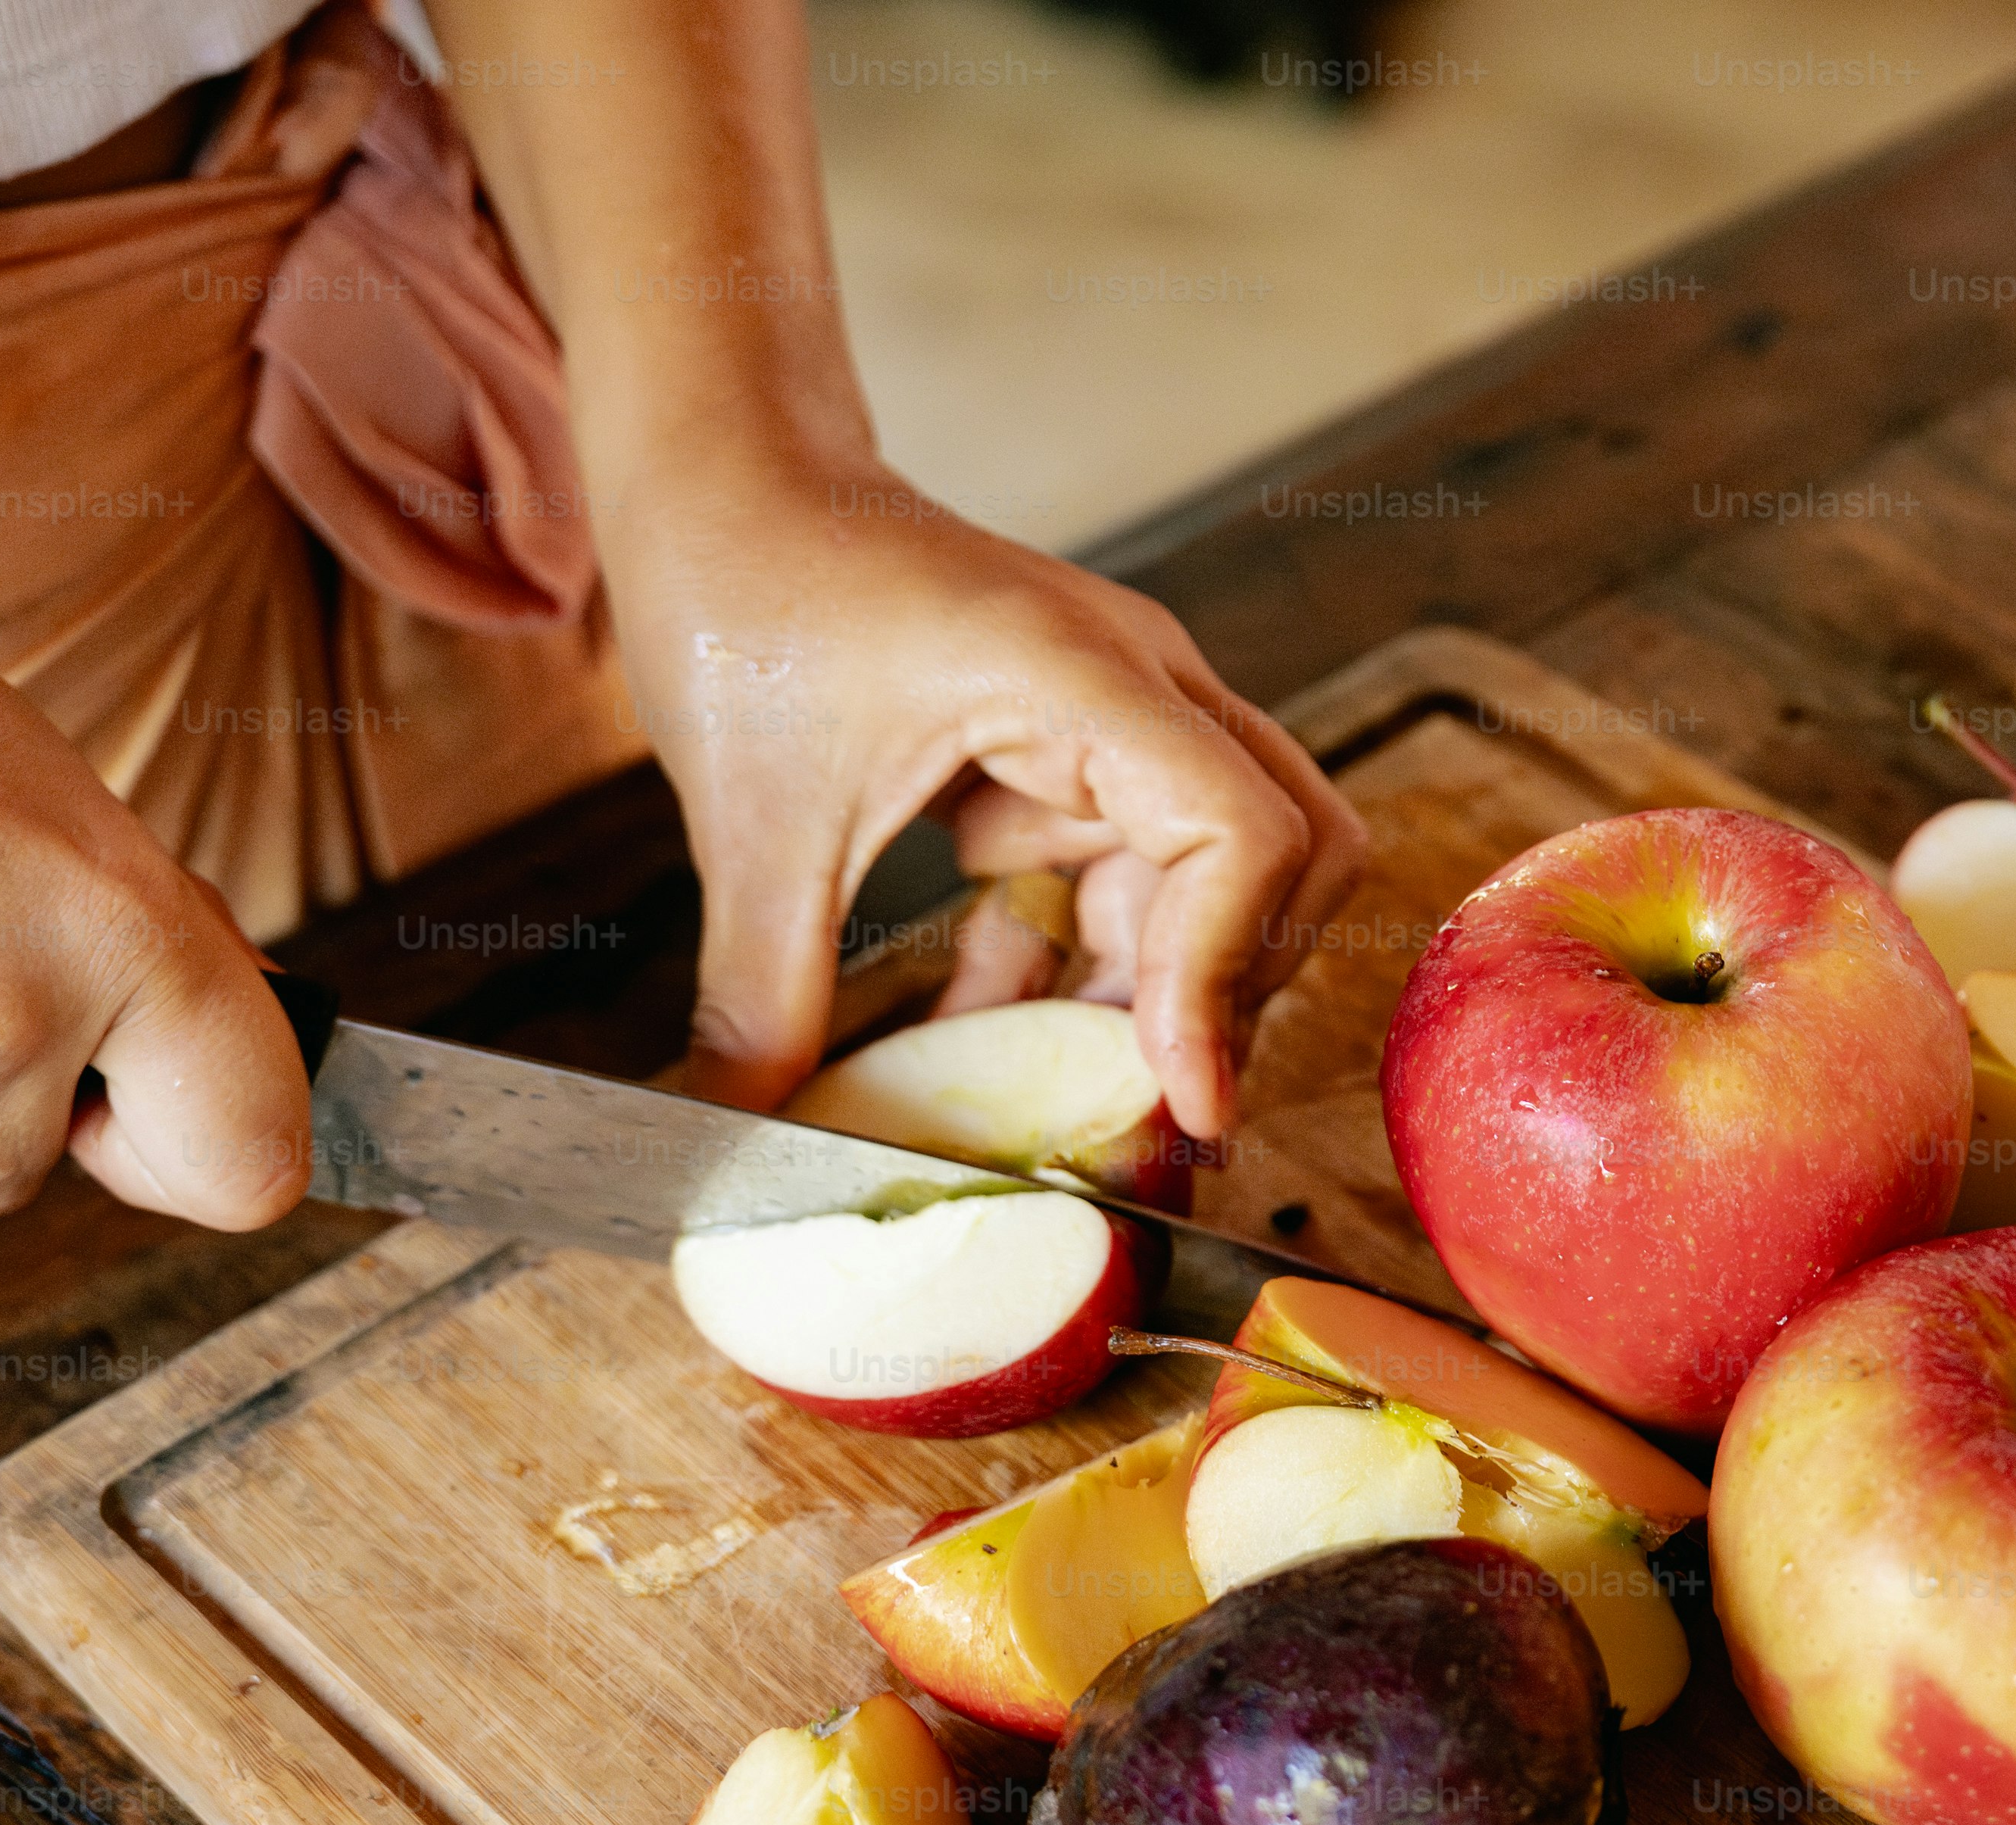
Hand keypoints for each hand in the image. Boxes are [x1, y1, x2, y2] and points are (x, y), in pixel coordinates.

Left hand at [606, 472, 1363, 1135]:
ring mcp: (1118, 725)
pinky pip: (1119, 892)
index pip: (1244, 829)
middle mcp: (1138, 692)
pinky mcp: (1077, 761)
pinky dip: (1072, 978)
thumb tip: (743, 1150)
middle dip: (1231, 994)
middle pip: (1291, 855)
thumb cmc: (747, 590)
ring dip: (1151, 999)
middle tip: (1152, 1118)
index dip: (1227, 972)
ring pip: (1214, 887)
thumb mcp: (746, 820)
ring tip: (1068, 1110)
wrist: (724, 483)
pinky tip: (984, 1051)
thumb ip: (761, 995)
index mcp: (1081, 674)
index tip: (1178, 1094)